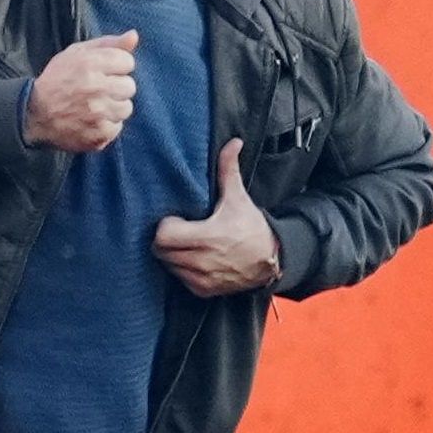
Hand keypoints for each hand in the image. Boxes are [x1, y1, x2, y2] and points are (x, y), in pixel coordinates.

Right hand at [24, 30, 137, 151]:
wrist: (34, 114)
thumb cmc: (58, 80)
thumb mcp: (77, 54)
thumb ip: (108, 44)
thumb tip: (134, 35)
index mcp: (90, 64)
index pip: (127, 62)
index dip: (116, 67)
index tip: (103, 72)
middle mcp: (96, 87)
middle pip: (130, 86)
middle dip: (116, 87)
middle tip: (97, 90)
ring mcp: (98, 113)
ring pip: (126, 108)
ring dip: (113, 107)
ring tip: (95, 106)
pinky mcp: (98, 134)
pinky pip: (117, 127)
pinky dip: (106, 125)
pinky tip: (91, 120)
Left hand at [153, 139, 280, 298]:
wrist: (272, 259)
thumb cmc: (252, 227)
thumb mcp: (239, 198)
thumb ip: (229, 170)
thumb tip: (233, 142)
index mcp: (208, 236)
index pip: (163, 236)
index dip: (166, 226)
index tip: (176, 219)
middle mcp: (202, 261)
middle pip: (161, 252)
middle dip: (165, 240)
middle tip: (177, 231)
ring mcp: (202, 278)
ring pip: (168, 266)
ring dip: (171, 255)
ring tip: (185, 244)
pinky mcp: (203, 290)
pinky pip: (179, 279)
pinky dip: (182, 269)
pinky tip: (194, 258)